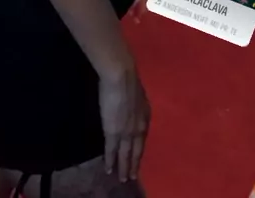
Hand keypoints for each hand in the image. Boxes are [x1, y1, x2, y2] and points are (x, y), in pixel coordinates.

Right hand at [99, 64, 149, 182]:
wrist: (121, 76)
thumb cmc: (127, 79)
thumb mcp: (137, 94)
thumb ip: (135, 104)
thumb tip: (132, 105)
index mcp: (145, 116)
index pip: (142, 138)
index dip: (139, 150)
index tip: (137, 159)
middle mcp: (139, 128)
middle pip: (136, 151)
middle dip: (134, 164)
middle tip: (131, 177)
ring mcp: (126, 132)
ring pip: (125, 155)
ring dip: (123, 168)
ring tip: (122, 179)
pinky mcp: (113, 132)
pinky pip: (112, 151)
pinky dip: (111, 161)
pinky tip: (109, 169)